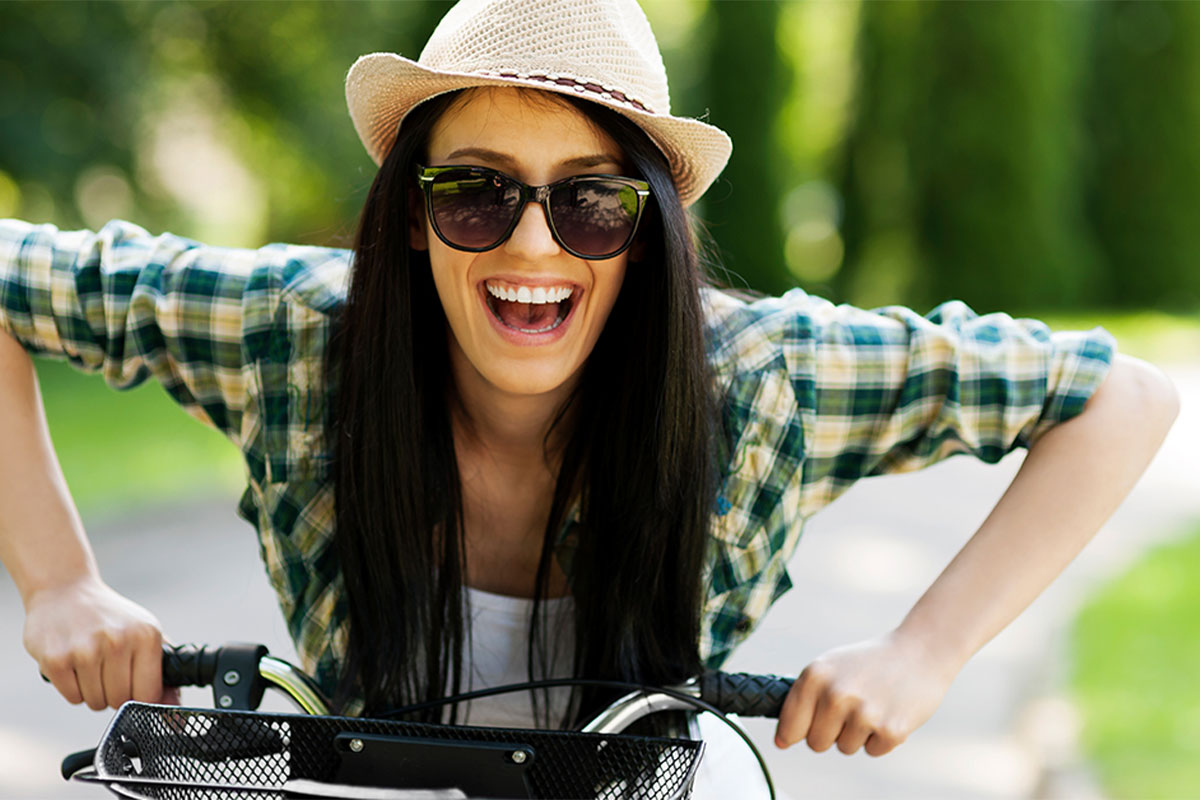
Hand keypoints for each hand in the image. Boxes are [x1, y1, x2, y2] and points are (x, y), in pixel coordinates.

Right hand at [23, 575, 176, 709]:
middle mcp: (118, 642)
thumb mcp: (144, 632)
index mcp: (146, 636)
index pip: (149, 694)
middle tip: (107, 671)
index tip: (132, 687)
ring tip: (90, 664)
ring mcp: (85, 651)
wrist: (65, 590)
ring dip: (93, 692)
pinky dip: (73, 689)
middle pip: (120, 701)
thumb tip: (175, 710)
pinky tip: (74, 665)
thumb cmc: (110, 618)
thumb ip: (161, 671)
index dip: (140, 698)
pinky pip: (72, 697)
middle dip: (114, 694)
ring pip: (95, 702)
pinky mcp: (56, 659)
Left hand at [774, 630, 959, 755]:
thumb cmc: (867, 663)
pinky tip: (889, 712)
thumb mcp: (829, 667)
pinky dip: (880, 738)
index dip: (791, 735)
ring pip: (845, 748)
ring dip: (857, 733)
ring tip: (872, 704)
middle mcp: (836, 694)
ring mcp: (864, 713)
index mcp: (815, 676)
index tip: (790, 738)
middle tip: (850, 707)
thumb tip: (781, 740)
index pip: (789, 727)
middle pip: (816, 743)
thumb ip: (803, 698)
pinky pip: (872, 751)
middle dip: (830, 732)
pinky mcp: (890, 730)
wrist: (919, 651)